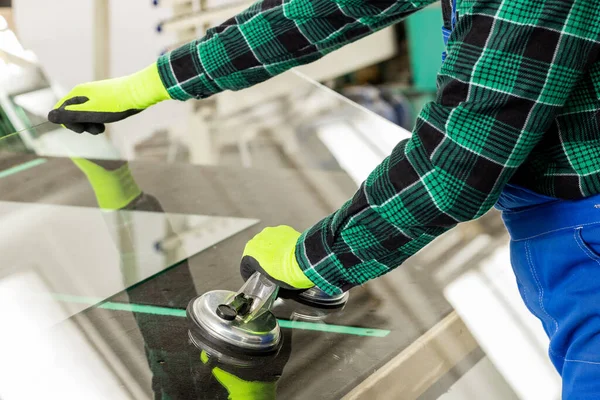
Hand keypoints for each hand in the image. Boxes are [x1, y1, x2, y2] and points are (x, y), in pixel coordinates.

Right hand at [48, 63, 170, 134]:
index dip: (68, 124)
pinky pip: (96, 112)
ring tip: (103, 128)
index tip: (82, 130)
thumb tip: (49, 117)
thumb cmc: (115, 104)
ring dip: (91, 125)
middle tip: (96, 129)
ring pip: (86, 114)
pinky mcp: (106, 99)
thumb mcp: (91, 113)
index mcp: (78, 93)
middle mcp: (84, 92)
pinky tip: (108, 122)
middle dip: (82, 125)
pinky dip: (100, 120)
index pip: (61, 110)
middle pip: (73, 113)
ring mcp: (96, 95)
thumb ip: (71, 116)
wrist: (140, 93)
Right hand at [240, 226, 313, 289]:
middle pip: (257, 251)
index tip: (256, 279)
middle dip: (262, 260)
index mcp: (250, 252)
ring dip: (273, 250)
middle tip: (271, 269)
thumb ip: (266, 278)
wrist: (305, 261)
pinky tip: (290, 252)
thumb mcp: (272, 281)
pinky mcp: (284, 229)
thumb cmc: (287, 273)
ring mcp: (271, 231)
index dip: (251, 274)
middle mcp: (258, 238)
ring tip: (283, 260)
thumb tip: (271, 280)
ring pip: (269, 243)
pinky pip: (280, 238)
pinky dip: (283, 243)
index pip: (246, 265)